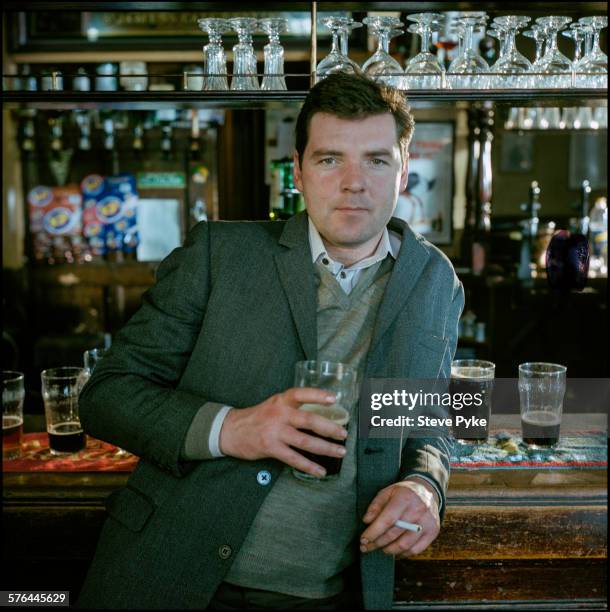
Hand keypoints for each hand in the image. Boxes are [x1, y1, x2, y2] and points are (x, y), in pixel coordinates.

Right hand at [219, 388, 347, 477]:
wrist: (231, 430)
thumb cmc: (257, 417)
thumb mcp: (273, 405)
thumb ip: (293, 408)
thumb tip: (320, 415)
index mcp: (281, 401)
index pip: (300, 394)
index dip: (317, 395)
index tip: (334, 398)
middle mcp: (279, 414)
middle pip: (309, 420)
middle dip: (329, 428)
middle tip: (344, 434)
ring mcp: (275, 432)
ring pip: (305, 441)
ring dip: (325, 448)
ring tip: (339, 452)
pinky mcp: (270, 448)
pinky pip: (294, 458)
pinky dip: (309, 466)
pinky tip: (320, 471)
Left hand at [359, 479, 439, 558]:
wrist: (427, 490)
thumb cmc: (403, 493)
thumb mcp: (388, 492)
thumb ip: (376, 505)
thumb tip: (367, 521)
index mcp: (404, 499)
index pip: (387, 520)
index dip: (373, 532)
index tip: (363, 540)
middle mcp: (417, 511)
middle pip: (394, 534)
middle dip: (377, 543)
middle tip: (366, 547)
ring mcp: (427, 523)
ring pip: (404, 545)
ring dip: (389, 550)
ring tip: (380, 548)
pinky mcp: (433, 532)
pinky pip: (416, 550)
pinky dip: (403, 553)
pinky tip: (394, 551)